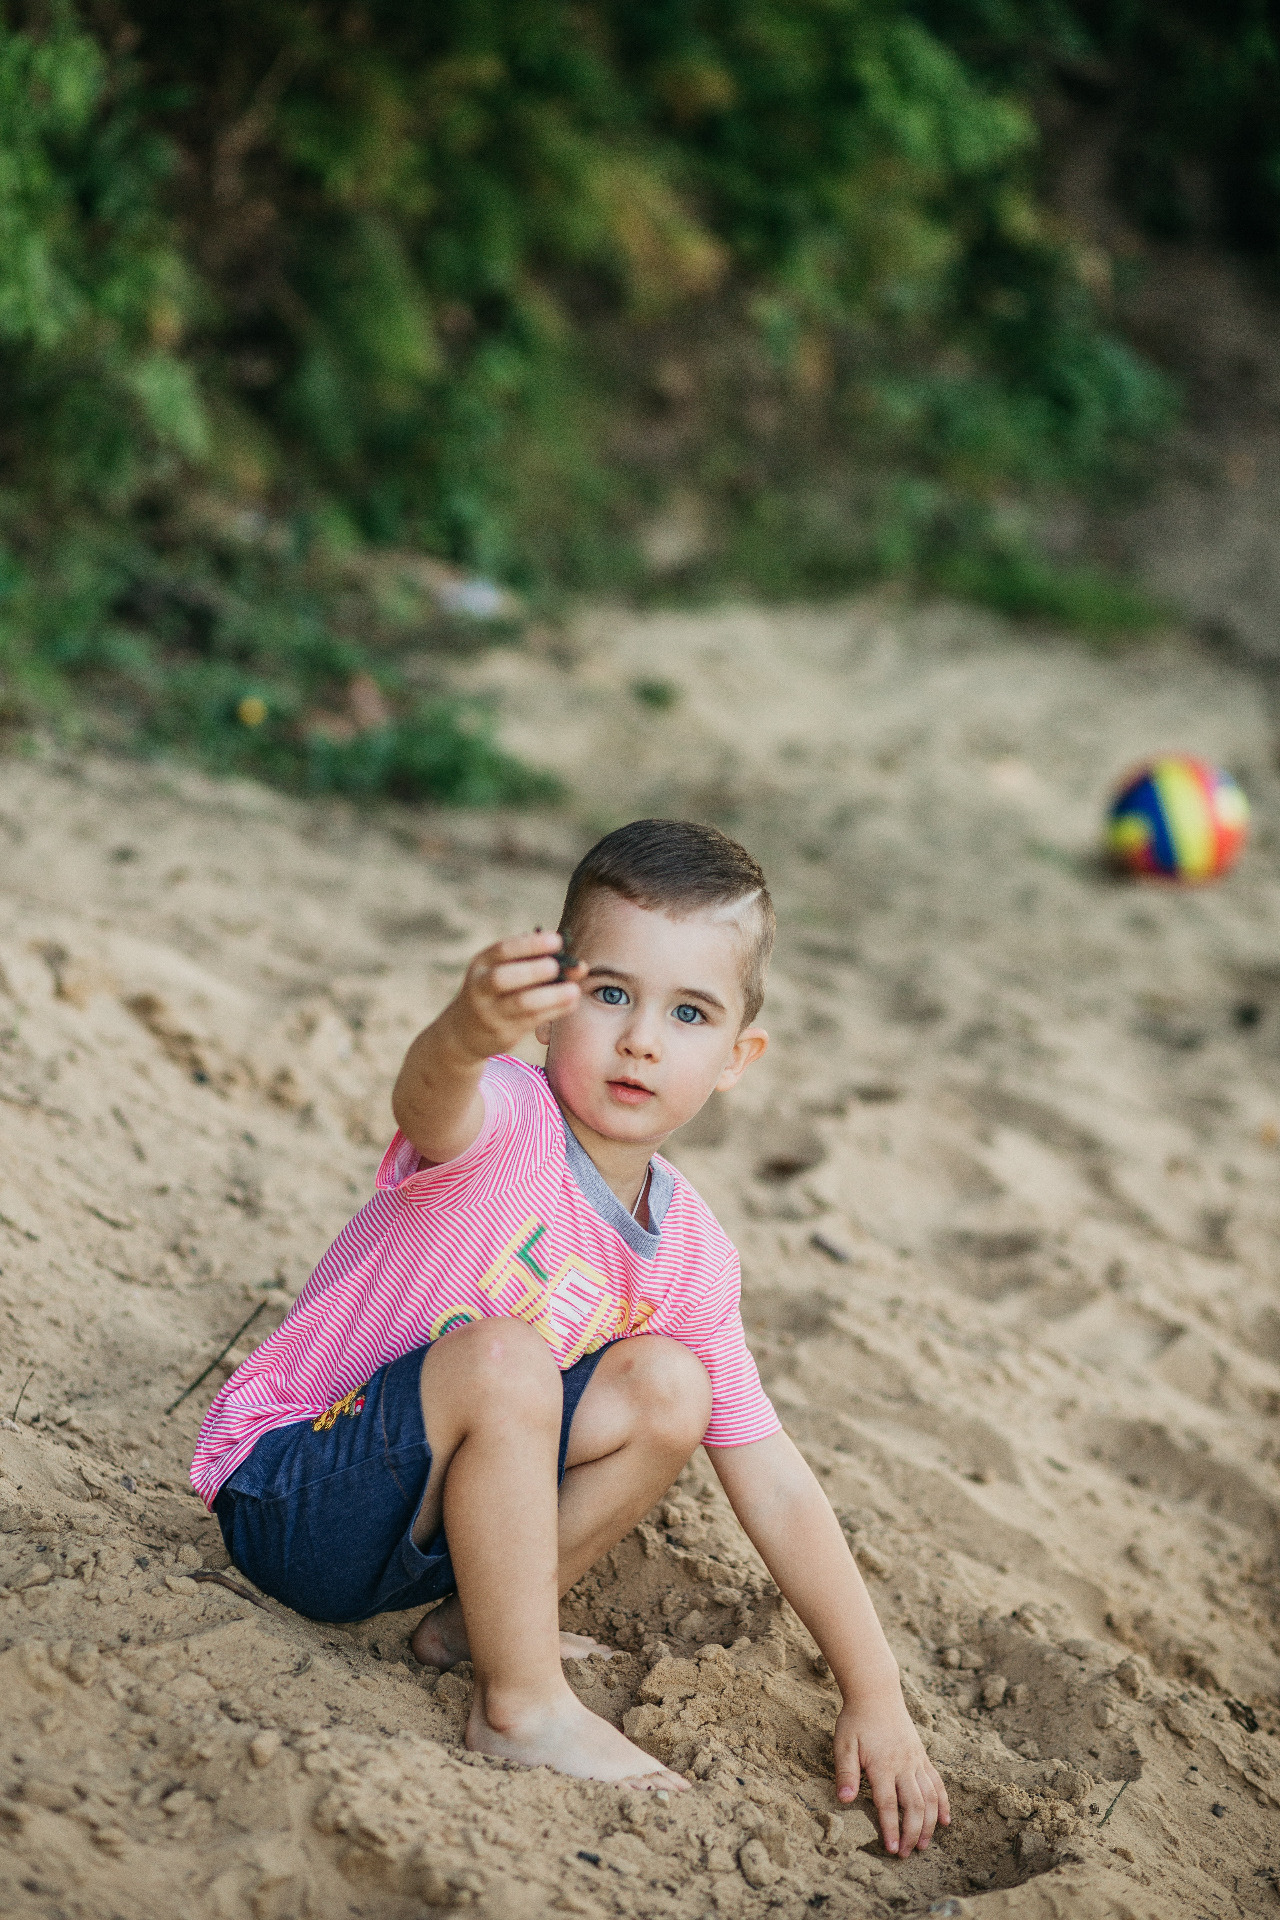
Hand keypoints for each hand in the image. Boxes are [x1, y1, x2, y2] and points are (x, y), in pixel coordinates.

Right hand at [447, 930, 584, 1062]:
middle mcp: (481, 987)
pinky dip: (555, 1010)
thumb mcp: (505, 971)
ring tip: (574, 990)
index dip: (531, 944)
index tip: (557, 940)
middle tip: (556, 967)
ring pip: (522, 1003)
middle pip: (503, 978)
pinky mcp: (503, 1033)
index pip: (503, 950)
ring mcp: (490, 1012)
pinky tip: (571, 1003)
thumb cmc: (497, 990)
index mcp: (482, 963)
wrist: (465, 1031)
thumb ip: (537, 963)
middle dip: (533, 971)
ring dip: (551, 996)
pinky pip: (533, 1020)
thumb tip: (580, 966)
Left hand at [834, 1687, 948, 1856]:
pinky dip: (943, 1802)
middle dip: (913, 1833)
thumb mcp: (844, 1744)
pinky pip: (937, 1782)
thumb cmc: (856, 1719)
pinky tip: (945, 1820)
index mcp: (882, 1765)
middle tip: (908, 1853)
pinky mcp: (922, 1755)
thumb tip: (843, 1801)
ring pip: (929, 1797)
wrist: (876, 1692)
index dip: (891, 1829)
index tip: (892, 1850)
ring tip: (925, 1845)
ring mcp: (916, 1760)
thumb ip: (845, 1773)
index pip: (888, 1805)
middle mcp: (903, 1765)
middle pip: (914, 1806)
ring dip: (930, 1823)